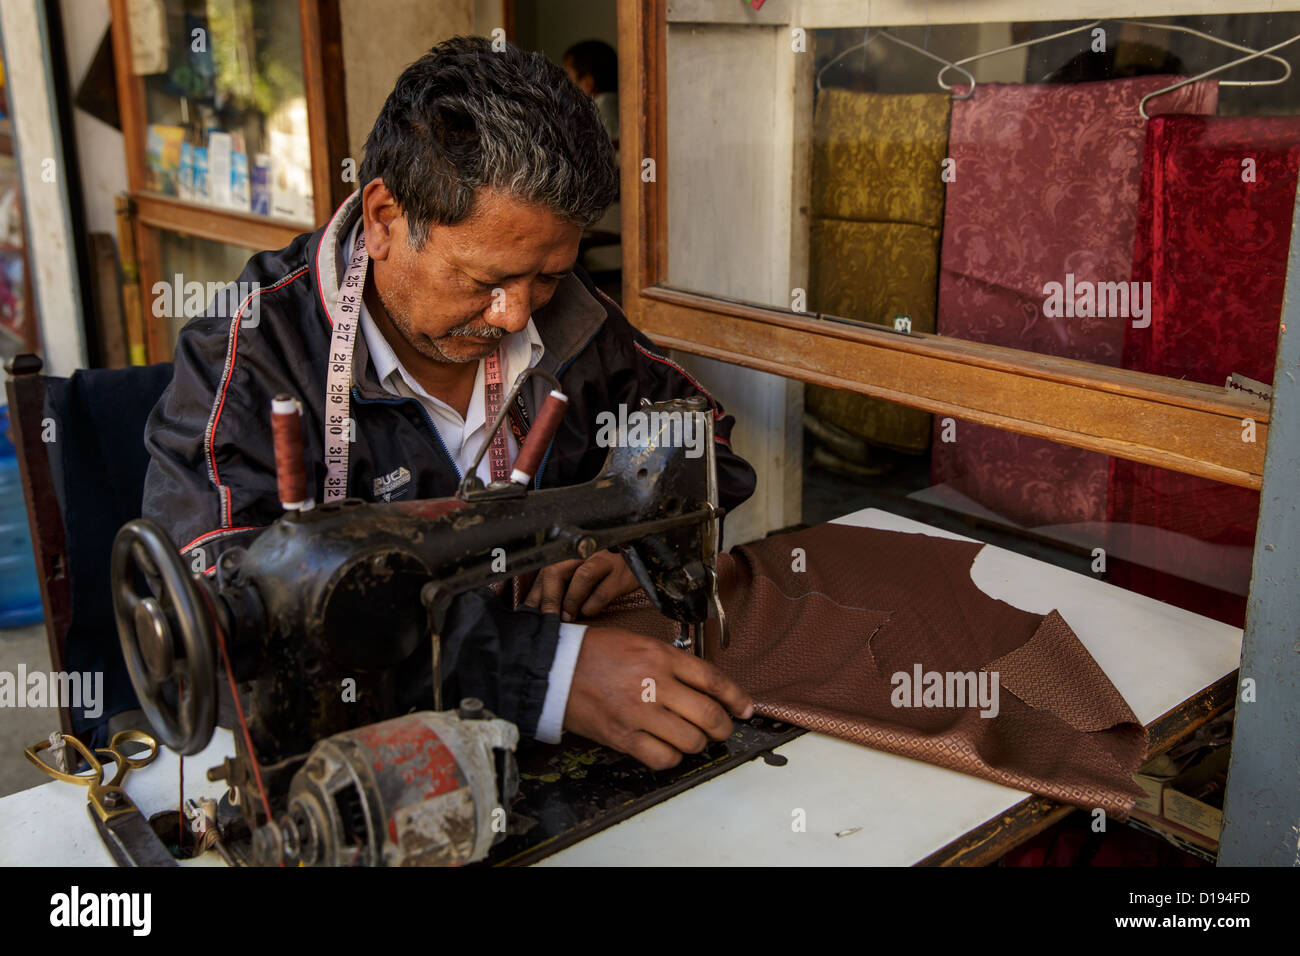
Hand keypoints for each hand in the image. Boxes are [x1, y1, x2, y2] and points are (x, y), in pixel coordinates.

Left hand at [522, 550, 640, 621]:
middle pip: (557, 570)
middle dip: (548, 598)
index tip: (527, 614)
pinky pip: (603, 591)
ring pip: (581, 577)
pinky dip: (592, 605)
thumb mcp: (582, 574)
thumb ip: (562, 588)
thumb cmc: (605, 571)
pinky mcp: (621, 574)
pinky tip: (588, 612)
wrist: (640, 558)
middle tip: (546, 620)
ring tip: (566, 618)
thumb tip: (541, 611)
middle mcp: (584, 554)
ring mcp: (604, 561)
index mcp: (570, 554)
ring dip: (570, 601)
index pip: (545, 572)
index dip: (535, 594)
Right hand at [563, 627, 753, 769]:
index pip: (714, 680)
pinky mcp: (623, 736)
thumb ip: (671, 663)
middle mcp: (655, 683)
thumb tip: (703, 687)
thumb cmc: (595, 653)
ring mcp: (639, 712)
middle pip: (709, 715)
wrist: (555, 668)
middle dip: (722, 728)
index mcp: (661, 656)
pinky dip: (671, 758)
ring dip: (697, 744)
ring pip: (691, 740)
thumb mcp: (639, 643)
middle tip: (720, 730)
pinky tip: (667, 749)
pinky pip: (662, 757)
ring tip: (691, 739)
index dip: (737, 698)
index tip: (746, 708)